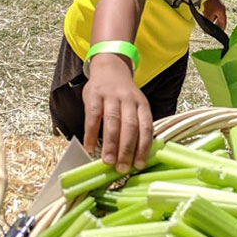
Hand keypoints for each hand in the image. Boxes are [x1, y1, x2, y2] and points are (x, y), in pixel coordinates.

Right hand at [82, 55, 152, 172]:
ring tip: (108, 162)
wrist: (109, 68)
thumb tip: (136, 156)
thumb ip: (137, 125)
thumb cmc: (123, 95)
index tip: (139, 165)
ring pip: (113, 122)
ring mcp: (111, 97)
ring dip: (111, 144)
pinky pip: (93, 116)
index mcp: (142, 105)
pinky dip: (91, 133)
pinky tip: (90, 148)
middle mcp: (129, 100)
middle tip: (122, 169)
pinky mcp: (94, 95)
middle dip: (127, 150)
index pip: (146, 128)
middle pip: (130, 127)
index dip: (143, 147)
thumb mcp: (135, 105)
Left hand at [202, 0, 226, 29]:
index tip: (220, 33)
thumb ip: (208, 23)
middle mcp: (221, 8)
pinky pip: (211, 11)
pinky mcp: (212, 2)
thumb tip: (206, 30)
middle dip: (216, 24)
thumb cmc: (209, 2)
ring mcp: (217, 5)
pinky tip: (204, 15)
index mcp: (222, 11)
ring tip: (207, 23)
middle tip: (213, 30)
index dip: (222, 28)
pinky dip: (209, 14)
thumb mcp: (208, 15)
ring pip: (215, 15)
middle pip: (219, 19)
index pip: (223, 22)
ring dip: (212, 19)